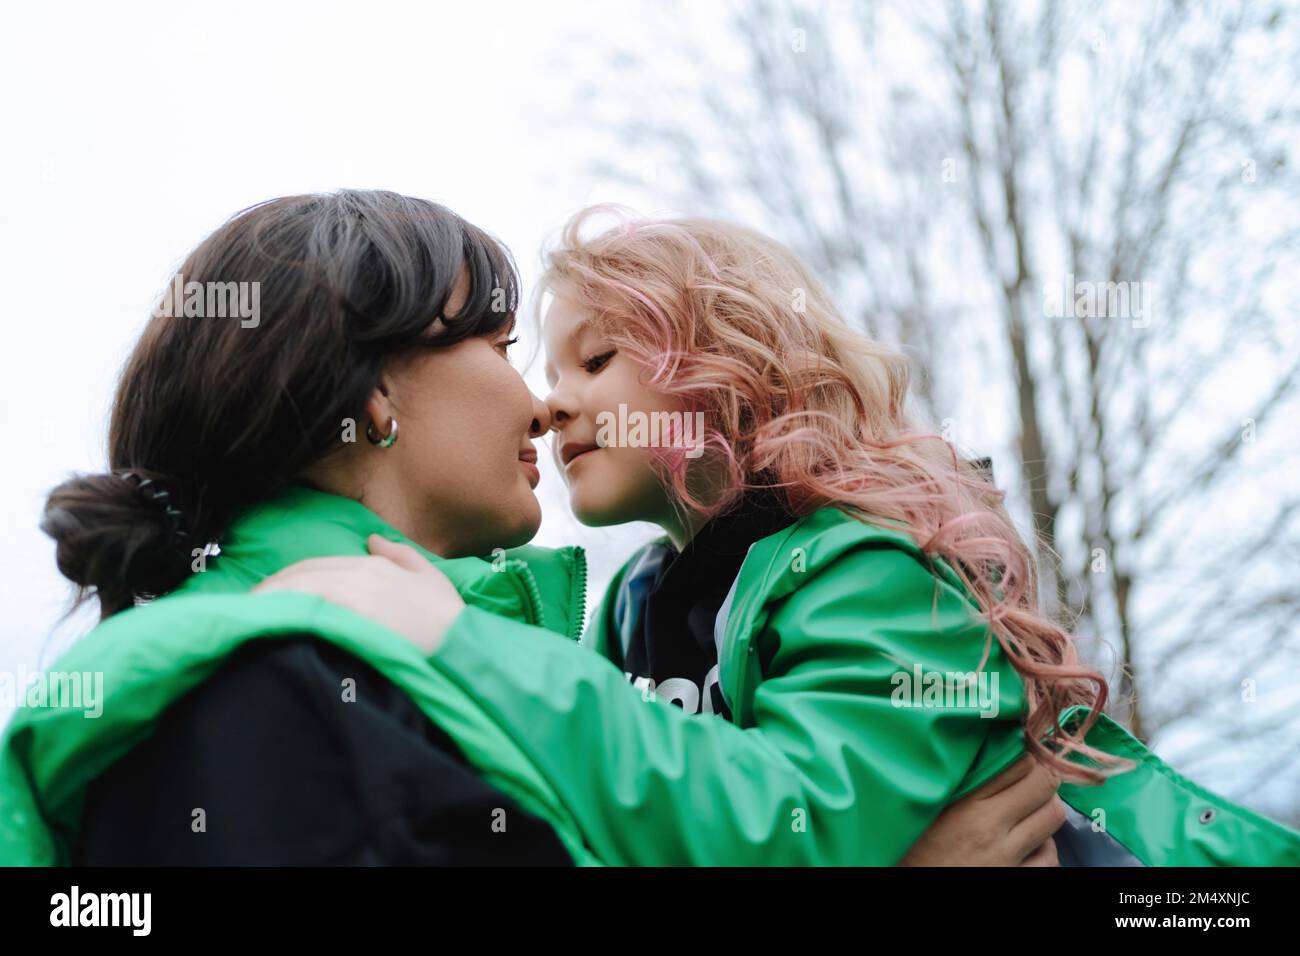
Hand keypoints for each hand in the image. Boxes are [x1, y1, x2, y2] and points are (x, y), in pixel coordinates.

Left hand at [252, 535, 465, 655]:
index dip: (288, 578)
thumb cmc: (449, 620)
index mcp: (375, 565)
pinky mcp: (350, 614)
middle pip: (301, 575)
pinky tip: (267, 623)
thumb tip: (372, 540)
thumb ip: (401, 555)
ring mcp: (354, 593)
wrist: (461, 647)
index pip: (316, 566)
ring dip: (270, 600)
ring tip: (249, 617)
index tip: (267, 593)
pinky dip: (283, 612)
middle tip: (248, 606)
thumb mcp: (431, 578)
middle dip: (271, 588)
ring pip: (299, 589)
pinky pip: (306, 608)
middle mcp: (360, 573)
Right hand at [898, 755, 1066, 865]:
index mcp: (963, 803)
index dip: (1021, 756)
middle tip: (1029, 781)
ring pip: (1054, 816)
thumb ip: (953, 783)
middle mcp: (990, 827)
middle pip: (1044, 784)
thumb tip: (980, 751)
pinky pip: (1051, 856)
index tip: (1016, 757)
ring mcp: (1007, 856)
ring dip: (1045, 810)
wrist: (905, 882)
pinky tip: (1028, 845)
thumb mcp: (926, 809)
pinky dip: (1044, 847)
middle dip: (1041, 778)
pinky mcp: (1017, 878)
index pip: (1016, 762)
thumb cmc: (912, 850)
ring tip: (1029, 811)